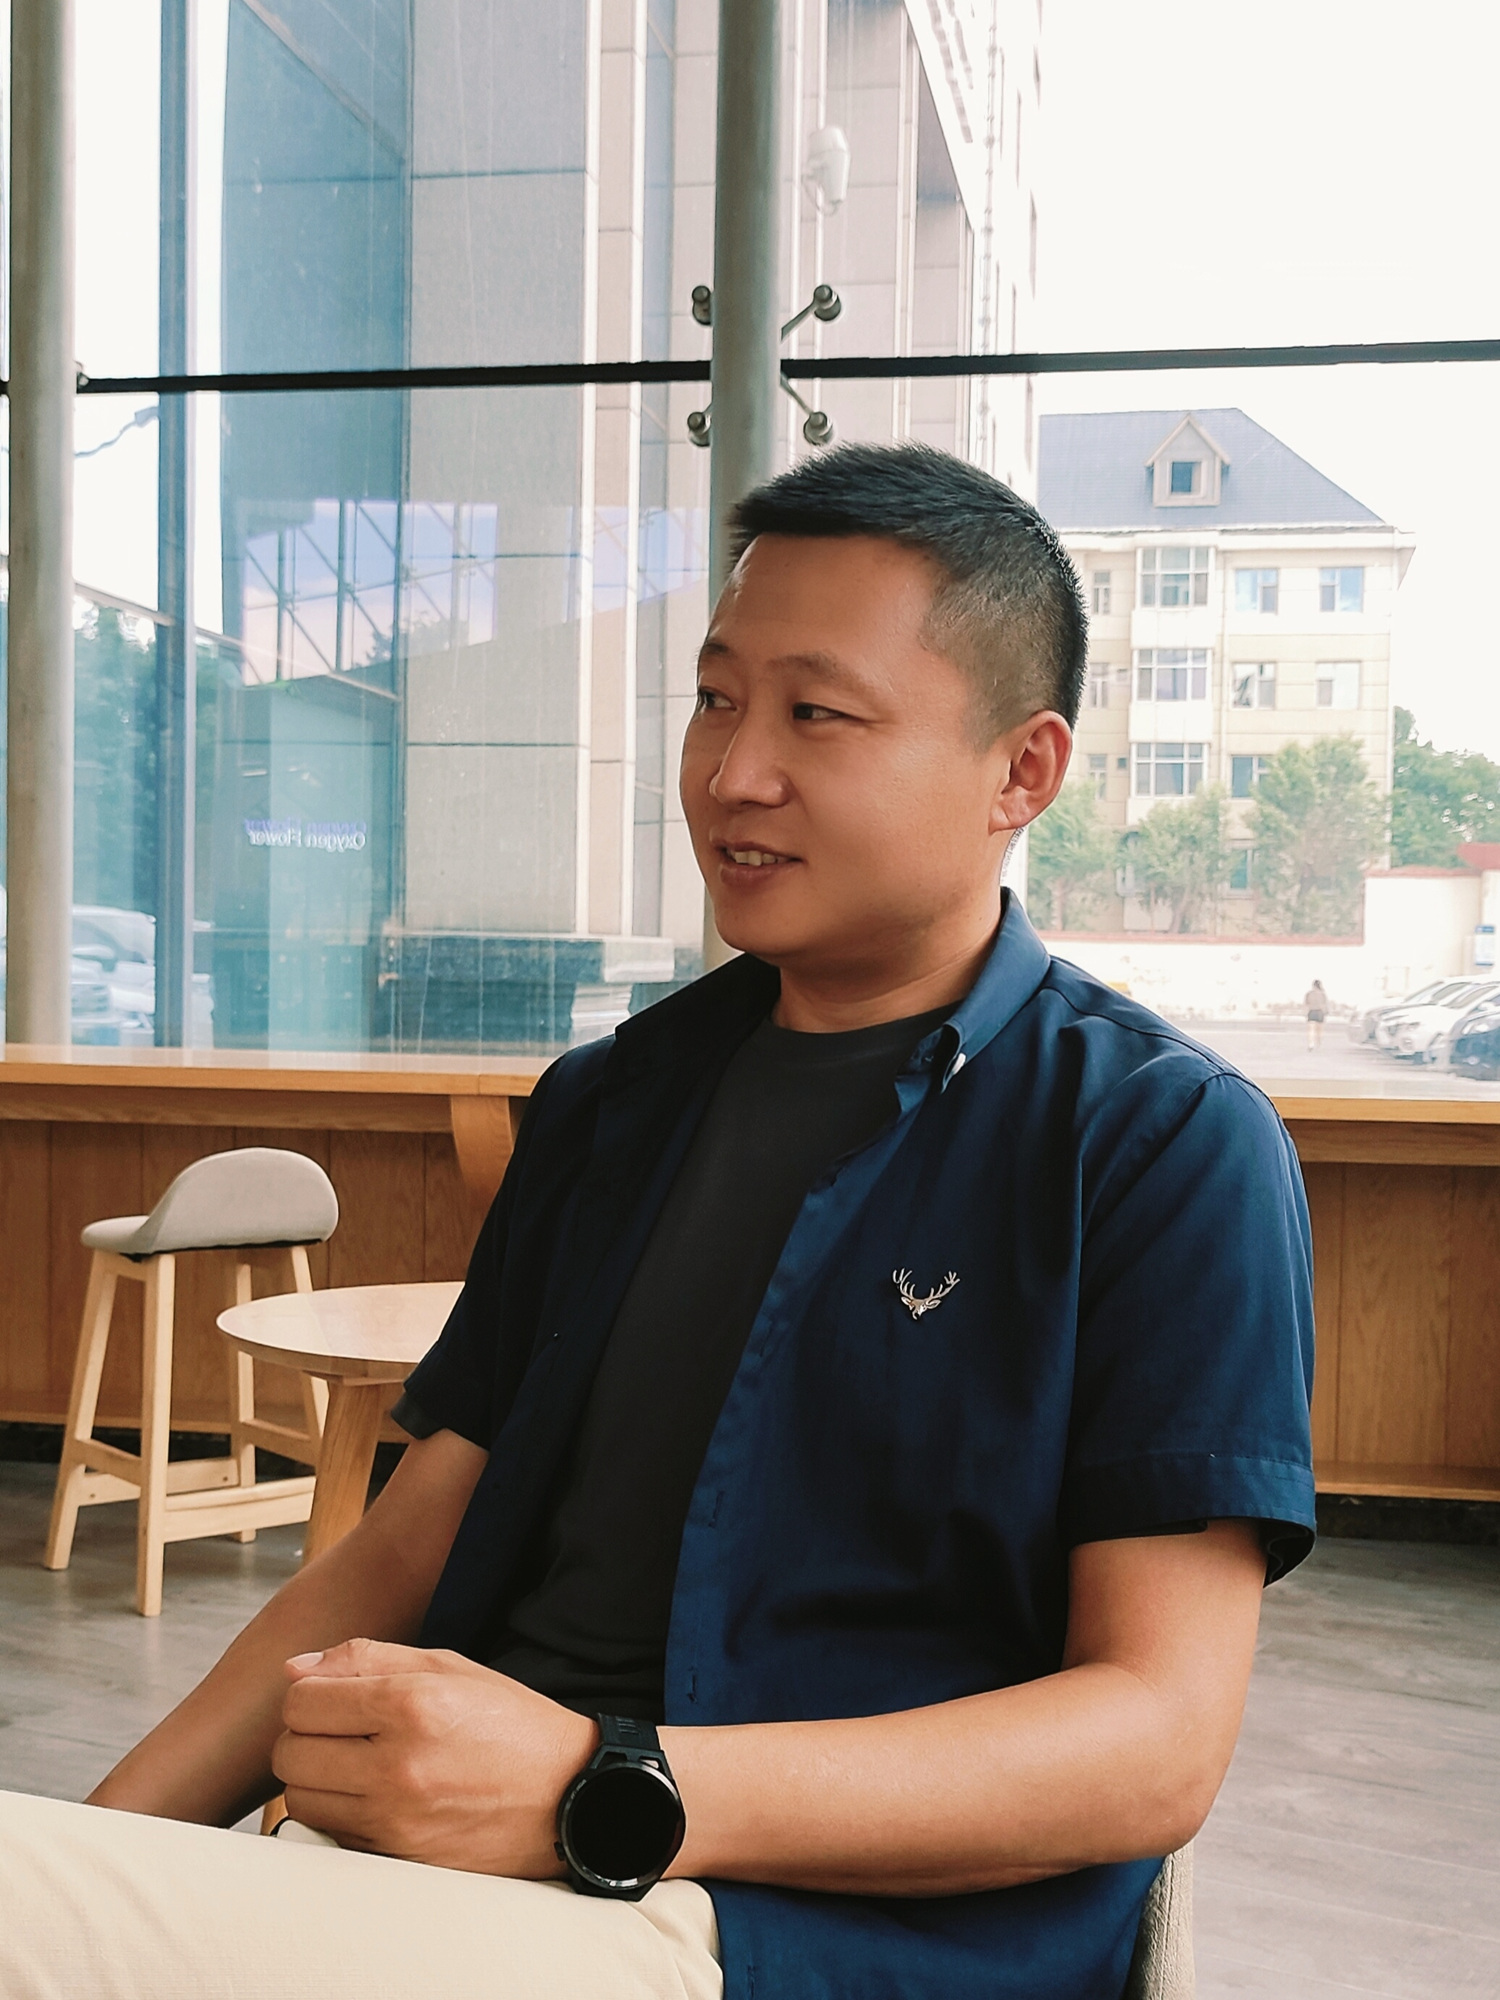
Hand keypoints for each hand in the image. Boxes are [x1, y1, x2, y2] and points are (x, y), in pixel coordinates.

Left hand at [272, 1638, 597, 1874]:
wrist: (566, 1795)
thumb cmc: (510, 1723)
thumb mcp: (449, 1667)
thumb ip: (367, 1658)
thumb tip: (295, 1669)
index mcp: (411, 1704)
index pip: (302, 1700)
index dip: (308, 1693)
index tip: (332, 1696)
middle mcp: (398, 1764)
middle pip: (290, 1753)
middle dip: (303, 1736)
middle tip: (339, 1730)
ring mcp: (396, 1819)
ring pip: (300, 1799)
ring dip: (314, 1778)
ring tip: (352, 1763)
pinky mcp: (397, 1857)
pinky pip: (331, 1833)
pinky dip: (338, 1813)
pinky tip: (372, 1794)